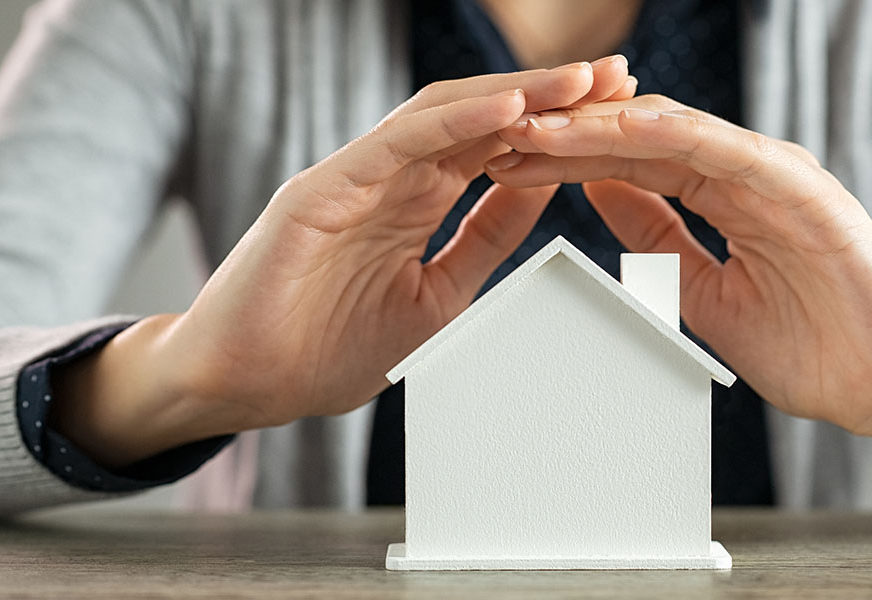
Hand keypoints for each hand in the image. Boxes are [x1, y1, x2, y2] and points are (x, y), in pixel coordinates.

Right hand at [52, 58, 636, 466]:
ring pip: (445, 116)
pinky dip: (455, 123)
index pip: (498, 146)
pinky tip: (511, 110)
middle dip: (553, 94)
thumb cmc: (327, 348)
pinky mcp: (321, 189)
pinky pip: (397, 145)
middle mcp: (390, 176)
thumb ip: (485, 238)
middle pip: (482, 117)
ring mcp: (355, 176)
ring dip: (517, 93)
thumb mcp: (439, 294)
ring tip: (581, 81)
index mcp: (417, 200)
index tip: (624, 114)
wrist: (247, 386)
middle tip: (620, 76)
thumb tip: (542, 188)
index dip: (560, 125)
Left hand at [486, 95, 871, 467]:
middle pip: (639, 143)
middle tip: (498, 132)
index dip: (563, 163)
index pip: (628, 169)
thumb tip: (603, 199)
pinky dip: (669, 138)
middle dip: (566, 136)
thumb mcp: (709, 295)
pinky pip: (726, 153)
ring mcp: (775, 178)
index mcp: (722, 200)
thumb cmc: (818, 346)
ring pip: (673, 134)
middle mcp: (744, 177)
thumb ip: (662, 242)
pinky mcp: (804, 191)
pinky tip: (616, 131)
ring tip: (537, 126)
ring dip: (601, 128)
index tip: (503, 164)